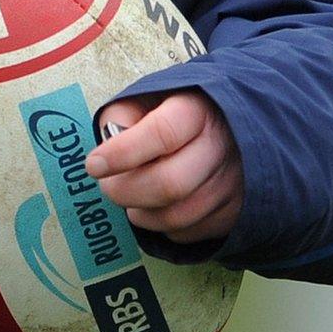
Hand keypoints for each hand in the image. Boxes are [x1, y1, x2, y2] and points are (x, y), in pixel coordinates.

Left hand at [85, 90, 241, 243]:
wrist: (228, 127)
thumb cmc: (175, 113)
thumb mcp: (147, 98)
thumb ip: (122, 114)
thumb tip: (108, 143)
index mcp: (198, 110)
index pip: (162, 134)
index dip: (123, 153)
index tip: (94, 165)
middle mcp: (223, 147)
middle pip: (169, 184)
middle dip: (125, 191)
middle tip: (107, 186)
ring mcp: (236, 182)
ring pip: (179, 215)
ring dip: (141, 214)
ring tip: (129, 199)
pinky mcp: (239, 212)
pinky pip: (191, 232)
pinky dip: (163, 227)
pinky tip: (155, 209)